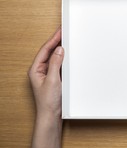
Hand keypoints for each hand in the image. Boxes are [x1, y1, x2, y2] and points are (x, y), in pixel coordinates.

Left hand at [24, 26, 63, 147]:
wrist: (51, 116)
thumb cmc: (48, 102)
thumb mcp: (53, 80)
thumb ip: (55, 64)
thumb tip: (59, 50)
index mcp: (35, 70)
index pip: (45, 50)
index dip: (53, 39)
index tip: (60, 31)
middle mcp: (40, 71)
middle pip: (49, 52)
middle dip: (57, 42)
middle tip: (64, 32)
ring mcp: (48, 75)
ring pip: (55, 58)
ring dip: (61, 51)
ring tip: (67, 41)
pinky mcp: (55, 79)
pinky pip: (60, 65)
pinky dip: (65, 60)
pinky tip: (70, 56)